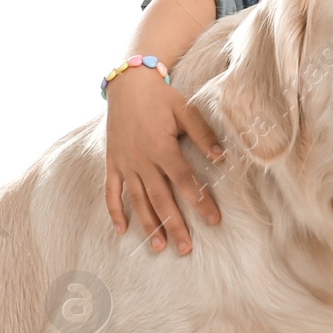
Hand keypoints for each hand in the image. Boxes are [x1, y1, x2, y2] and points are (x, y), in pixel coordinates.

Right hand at [104, 68, 224, 253]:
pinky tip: (122, 230)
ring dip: (148, 225)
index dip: (200, 202)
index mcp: (162, 148)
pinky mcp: (112, 162)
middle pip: (161, 199)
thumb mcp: (186, 110)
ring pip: (138, 200)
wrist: (127, 84)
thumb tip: (221, 157)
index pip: (185, 181)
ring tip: (160, 247)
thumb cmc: (161, 97)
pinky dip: (115, 211)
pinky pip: (111, 191)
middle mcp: (142, 160)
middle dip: (175, 225)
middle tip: (186, 248)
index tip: (214, 220)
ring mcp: (125, 163)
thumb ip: (202, 134)